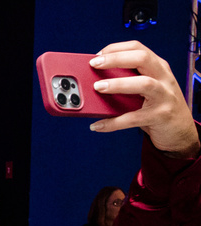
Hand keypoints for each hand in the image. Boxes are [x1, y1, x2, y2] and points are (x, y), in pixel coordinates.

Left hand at [89, 41, 199, 158]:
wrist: (179, 129)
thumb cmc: (158, 106)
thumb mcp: (147, 88)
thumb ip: (129, 81)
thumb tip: (95, 81)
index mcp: (158, 67)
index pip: (138, 48)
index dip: (116, 49)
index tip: (96, 55)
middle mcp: (163, 78)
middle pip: (142, 59)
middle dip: (116, 58)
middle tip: (94, 64)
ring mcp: (164, 96)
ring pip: (143, 84)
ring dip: (118, 84)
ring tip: (98, 87)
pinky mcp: (160, 115)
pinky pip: (134, 118)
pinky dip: (114, 122)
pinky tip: (98, 125)